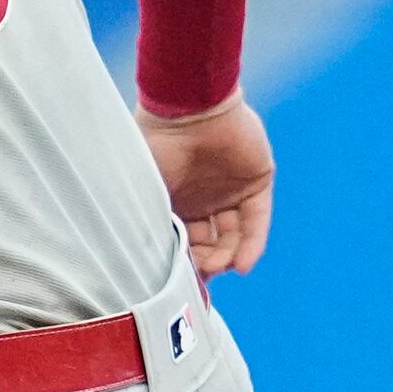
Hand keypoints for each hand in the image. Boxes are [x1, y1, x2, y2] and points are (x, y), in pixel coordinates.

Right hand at [139, 93, 274, 276]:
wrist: (188, 109)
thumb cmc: (155, 146)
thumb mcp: (143, 193)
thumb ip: (144, 227)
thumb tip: (136, 268)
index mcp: (174, 199)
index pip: (184, 241)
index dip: (184, 263)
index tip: (180, 282)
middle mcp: (203, 197)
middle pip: (210, 243)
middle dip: (207, 263)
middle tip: (202, 274)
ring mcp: (231, 190)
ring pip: (234, 236)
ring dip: (228, 256)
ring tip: (222, 267)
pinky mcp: (257, 181)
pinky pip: (257, 221)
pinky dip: (251, 245)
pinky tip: (241, 265)